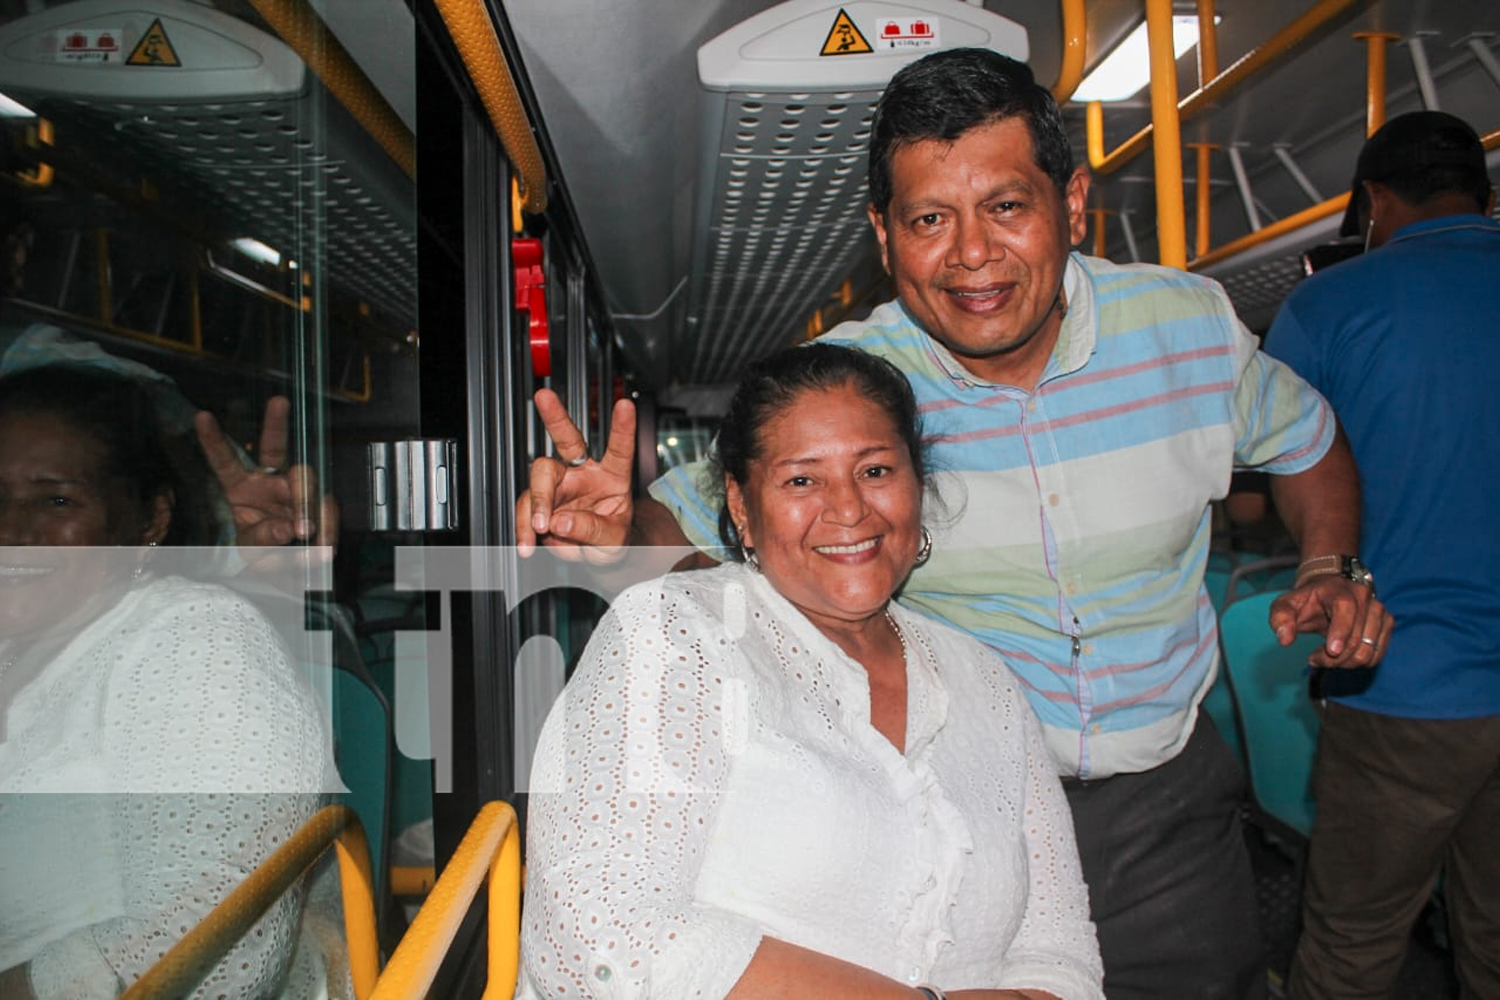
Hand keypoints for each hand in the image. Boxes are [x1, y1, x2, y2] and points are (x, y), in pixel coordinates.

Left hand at [195, 397, 339, 552]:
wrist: (292, 573)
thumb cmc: (265, 556)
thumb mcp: (253, 552)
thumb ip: (264, 539)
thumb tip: (289, 528)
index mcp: (241, 489)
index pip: (225, 461)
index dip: (214, 440)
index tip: (202, 416)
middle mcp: (270, 481)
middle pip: (275, 447)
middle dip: (275, 422)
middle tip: (278, 402)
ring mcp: (297, 489)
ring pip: (306, 477)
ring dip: (306, 503)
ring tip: (306, 533)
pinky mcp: (322, 503)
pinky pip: (327, 508)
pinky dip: (327, 529)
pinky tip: (321, 547)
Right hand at [516, 389, 636, 561]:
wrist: (600, 556)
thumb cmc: (614, 538)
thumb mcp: (614, 539)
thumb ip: (592, 528)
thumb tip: (561, 521)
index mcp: (612, 476)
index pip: (620, 449)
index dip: (623, 427)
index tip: (626, 405)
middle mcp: (584, 473)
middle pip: (567, 440)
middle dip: (555, 417)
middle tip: (543, 398)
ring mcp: (560, 486)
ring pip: (539, 480)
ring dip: (536, 505)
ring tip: (540, 530)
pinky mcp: (541, 503)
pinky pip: (526, 509)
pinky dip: (523, 528)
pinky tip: (527, 542)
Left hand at [1269, 576, 1391, 667]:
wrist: (1329, 587)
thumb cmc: (1306, 599)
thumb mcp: (1286, 604)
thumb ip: (1280, 618)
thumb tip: (1284, 640)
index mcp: (1340, 591)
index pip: (1346, 610)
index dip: (1341, 632)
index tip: (1331, 651)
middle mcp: (1364, 597)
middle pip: (1356, 638)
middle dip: (1333, 658)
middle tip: (1313, 660)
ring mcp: (1379, 610)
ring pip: (1368, 650)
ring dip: (1345, 663)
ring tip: (1326, 658)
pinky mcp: (1387, 623)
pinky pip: (1377, 654)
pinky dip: (1359, 662)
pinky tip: (1342, 657)